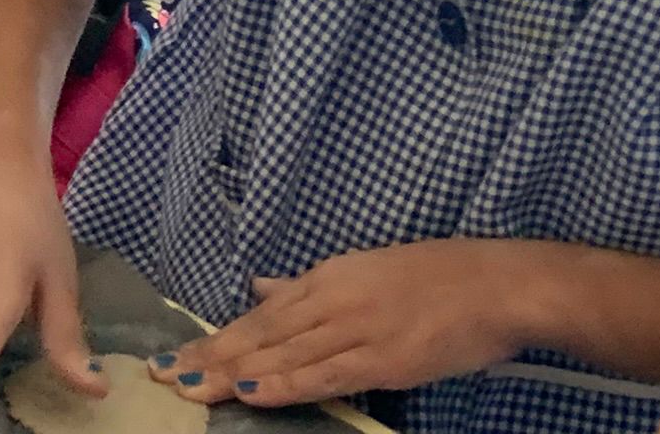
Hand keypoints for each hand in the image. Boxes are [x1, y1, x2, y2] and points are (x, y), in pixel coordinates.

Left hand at [155, 240, 532, 408]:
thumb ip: (308, 284)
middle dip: (209, 355)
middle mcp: (331, 299)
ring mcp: (355, 328)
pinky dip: (284, 382)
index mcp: (326, 277)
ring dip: (232, 372)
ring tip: (189, 387)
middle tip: (163, 374)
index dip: (217, 336)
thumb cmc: (437, 276)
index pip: (260, 314)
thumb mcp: (364, 268)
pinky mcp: (382, 358)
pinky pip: (323, 373)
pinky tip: (251, 390)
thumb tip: (261, 286)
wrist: (496, 284)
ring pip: (281, 353)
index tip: (179, 353)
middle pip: (259, 333)